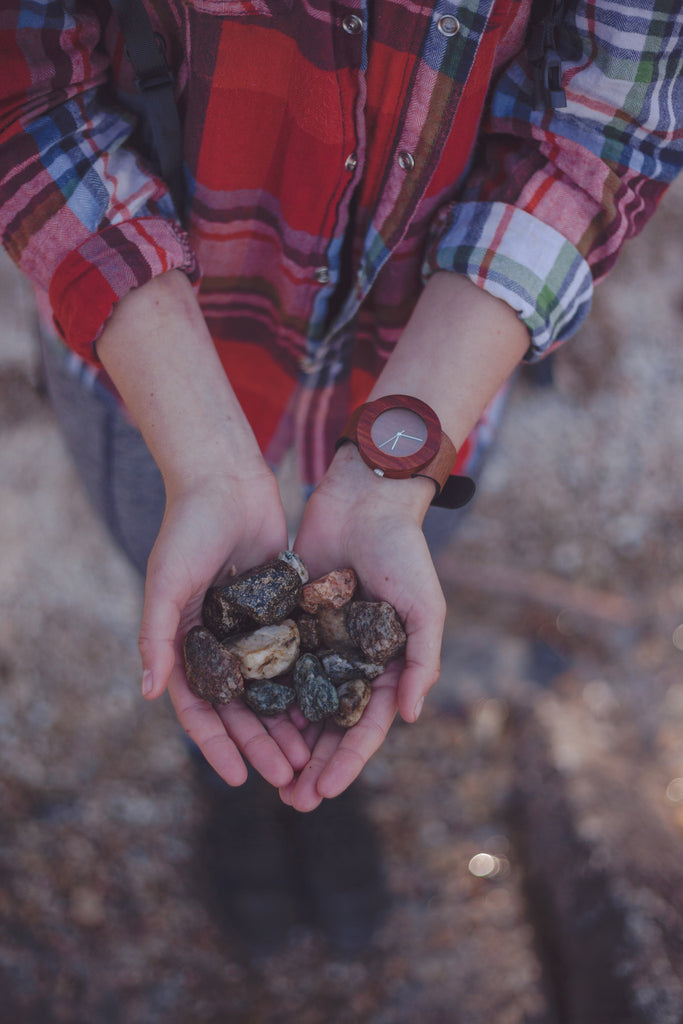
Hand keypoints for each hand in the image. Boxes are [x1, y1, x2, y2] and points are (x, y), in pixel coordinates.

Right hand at [94, 271, 311, 789]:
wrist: (224, 479)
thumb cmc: (187, 529)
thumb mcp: (166, 583)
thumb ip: (156, 635)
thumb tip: (148, 692)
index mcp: (184, 643)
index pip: (200, 709)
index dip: (216, 746)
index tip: (236, 780)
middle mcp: (217, 642)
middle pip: (240, 708)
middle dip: (260, 743)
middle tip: (287, 775)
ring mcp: (250, 628)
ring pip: (272, 688)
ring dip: (287, 722)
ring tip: (310, 754)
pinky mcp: (280, 609)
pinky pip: (295, 655)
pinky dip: (307, 682)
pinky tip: (328, 708)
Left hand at [279, 445, 444, 810]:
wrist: (365, 500)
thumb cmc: (404, 553)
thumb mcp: (425, 606)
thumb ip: (422, 660)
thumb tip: (410, 717)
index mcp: (385, 664)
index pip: (365, 725)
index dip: (347, 761)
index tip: (326, 791)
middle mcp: (349, 661)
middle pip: (328, 725)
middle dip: (312, 764)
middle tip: (291, 801)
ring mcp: (318, 642)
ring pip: (297, 701)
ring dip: (284, 739)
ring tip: (266, 774)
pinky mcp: (289, 619)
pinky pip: (274, 663)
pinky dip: (263, 692)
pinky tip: (244, 720)